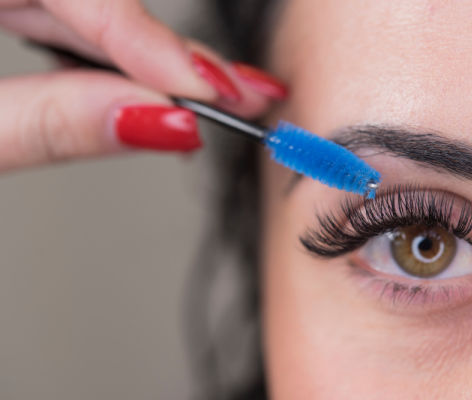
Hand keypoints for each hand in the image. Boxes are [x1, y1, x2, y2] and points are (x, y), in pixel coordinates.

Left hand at [0, 0, 286, 170]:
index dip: (155, 41)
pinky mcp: (6, 8)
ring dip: (151, 60)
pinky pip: (69, 19)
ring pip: (91, 10)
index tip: (211, 91)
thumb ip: (49, 123)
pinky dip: (113, 57)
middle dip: (170, 54)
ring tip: (214, 95)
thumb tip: (158, 123)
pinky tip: (153, 81)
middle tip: (242, 95)